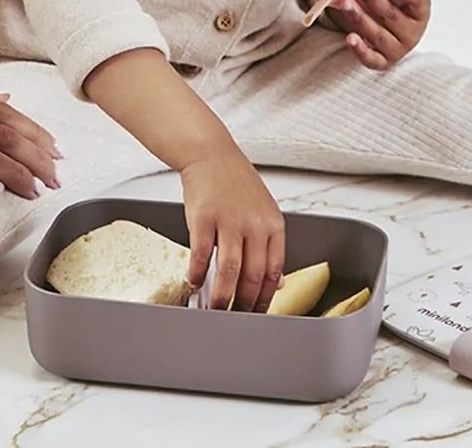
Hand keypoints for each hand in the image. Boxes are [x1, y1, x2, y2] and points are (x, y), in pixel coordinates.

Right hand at [180, 144, 284, 312]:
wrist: (210, 153)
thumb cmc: (235, 182)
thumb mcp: (263, 210)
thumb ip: (269, 245)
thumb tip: (277, 282)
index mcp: (273, 223)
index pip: (274, 271)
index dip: (265, 298)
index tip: (257, 313)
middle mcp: (254, 223)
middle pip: (253, 276)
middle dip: (244, 304)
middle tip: (235, 317)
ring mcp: (229, 220)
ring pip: (230, 271)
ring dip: (221, 297)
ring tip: (214, 309)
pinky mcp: (204, 218)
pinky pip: (202, 255)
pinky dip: (198, 274)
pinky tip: (194, 283)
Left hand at [328, 0, 430, 69]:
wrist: (389, 35)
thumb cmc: (392, 8)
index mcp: (421, 13)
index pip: (419, 0)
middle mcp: (413, 33)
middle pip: (391, 15)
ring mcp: (398, 50)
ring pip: (378, 34)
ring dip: (360, 18)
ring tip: (345, 3)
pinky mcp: (383, 62)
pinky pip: (371, 59)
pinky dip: (360, 49)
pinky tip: (350, 38)